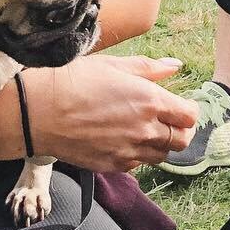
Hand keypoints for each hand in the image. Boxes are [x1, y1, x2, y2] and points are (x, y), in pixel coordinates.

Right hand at [25, 55, 197, 170]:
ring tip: (142, 128)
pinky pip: (138, 164)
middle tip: (166, 119)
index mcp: (150, 100)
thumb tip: (175, 66)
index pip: (190, 116)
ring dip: (159, 143)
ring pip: (162, 155)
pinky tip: (122, 139)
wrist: (40, 111)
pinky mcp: (114, 165)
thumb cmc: (74, 81)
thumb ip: (149, 68)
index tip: (178, 105)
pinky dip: (138, 154)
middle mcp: (146, 130)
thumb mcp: (114, 65)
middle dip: (179, 129)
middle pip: (182, 140)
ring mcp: (130, 151)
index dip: (187, 110)